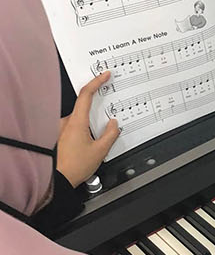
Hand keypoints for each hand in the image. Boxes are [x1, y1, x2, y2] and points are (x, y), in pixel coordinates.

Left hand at [56, 70, 119, 186]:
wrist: (60, 179)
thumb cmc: (76, 166)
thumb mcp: (101, 150)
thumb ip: (111, 133)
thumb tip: (113, 123)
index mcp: (76, 122)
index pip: (86, 95)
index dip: (96, 82)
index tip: (104, 75)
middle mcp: (66, 122)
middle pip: (84, 108)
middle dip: (97, 114)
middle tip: (106, 123)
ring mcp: (61, 128)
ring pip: (80, 119)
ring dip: (90, 126)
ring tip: (95, 144)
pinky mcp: (60, 135)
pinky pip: (75, 127)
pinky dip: (84, 131)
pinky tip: (88, 144)